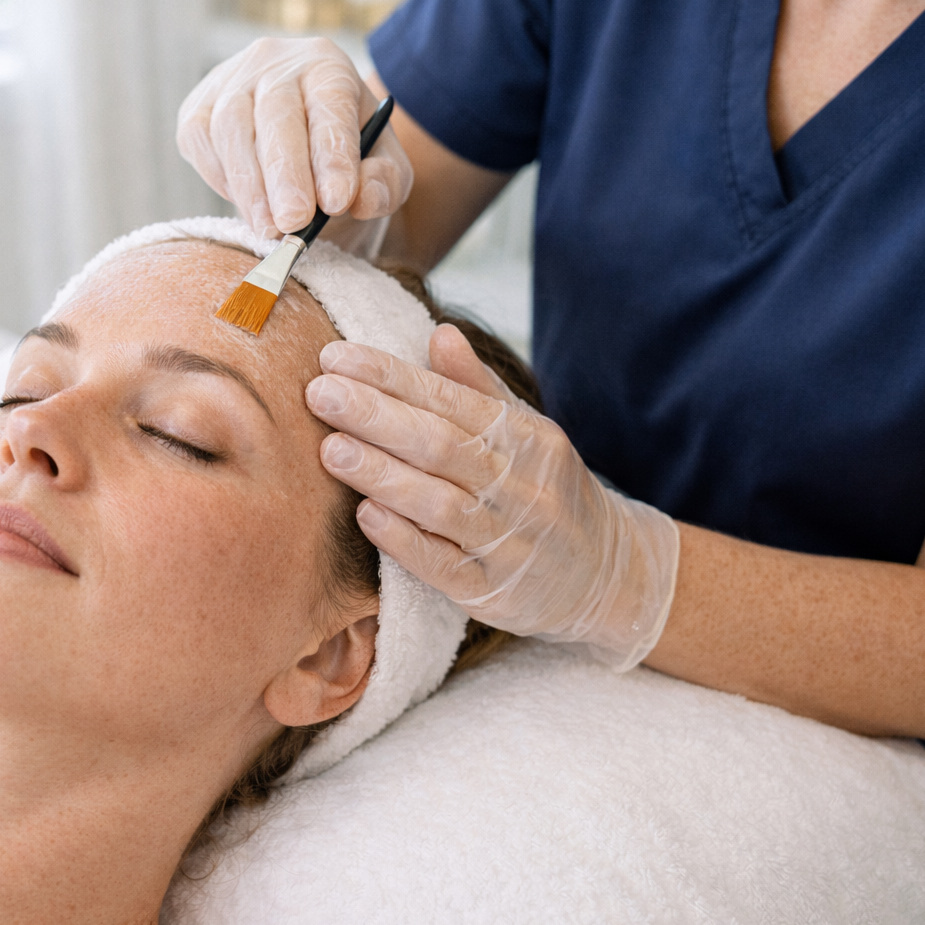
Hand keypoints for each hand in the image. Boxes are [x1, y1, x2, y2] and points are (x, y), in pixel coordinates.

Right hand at [176, 37, 412, 250]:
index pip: (330, 104)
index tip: (337, 201)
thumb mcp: (382, 167)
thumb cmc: (344, 154)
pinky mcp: (197, 109)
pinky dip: (222, 179)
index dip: (332, 154)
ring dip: (250, 186)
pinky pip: (200, 142)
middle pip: (275, 113)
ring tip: (270, 228)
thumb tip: (363, 199)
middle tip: (294, 222)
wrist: (297, 140)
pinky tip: (249, 207)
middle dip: (285, 174)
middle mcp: (275, 63)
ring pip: (231, 128)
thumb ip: (385, 182)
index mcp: (327, 66)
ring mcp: (230, 82)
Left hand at [305, 325, 678, 670]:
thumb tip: (439, 333)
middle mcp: (521, 486)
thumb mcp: (526, 434)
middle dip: (375, 416)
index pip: (448, 399)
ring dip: (382, 475)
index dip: (390, 377)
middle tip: (318, 393)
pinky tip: (366, 516)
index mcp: (525, 438)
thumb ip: (478, 387)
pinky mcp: (492, 591)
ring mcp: (508, 541)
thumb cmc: (546, 491)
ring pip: (439, 504)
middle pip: (440, 445)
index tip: (334, 357)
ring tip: (330, 449)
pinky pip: (445, 566)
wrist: (606, 575)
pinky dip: (405, 540)